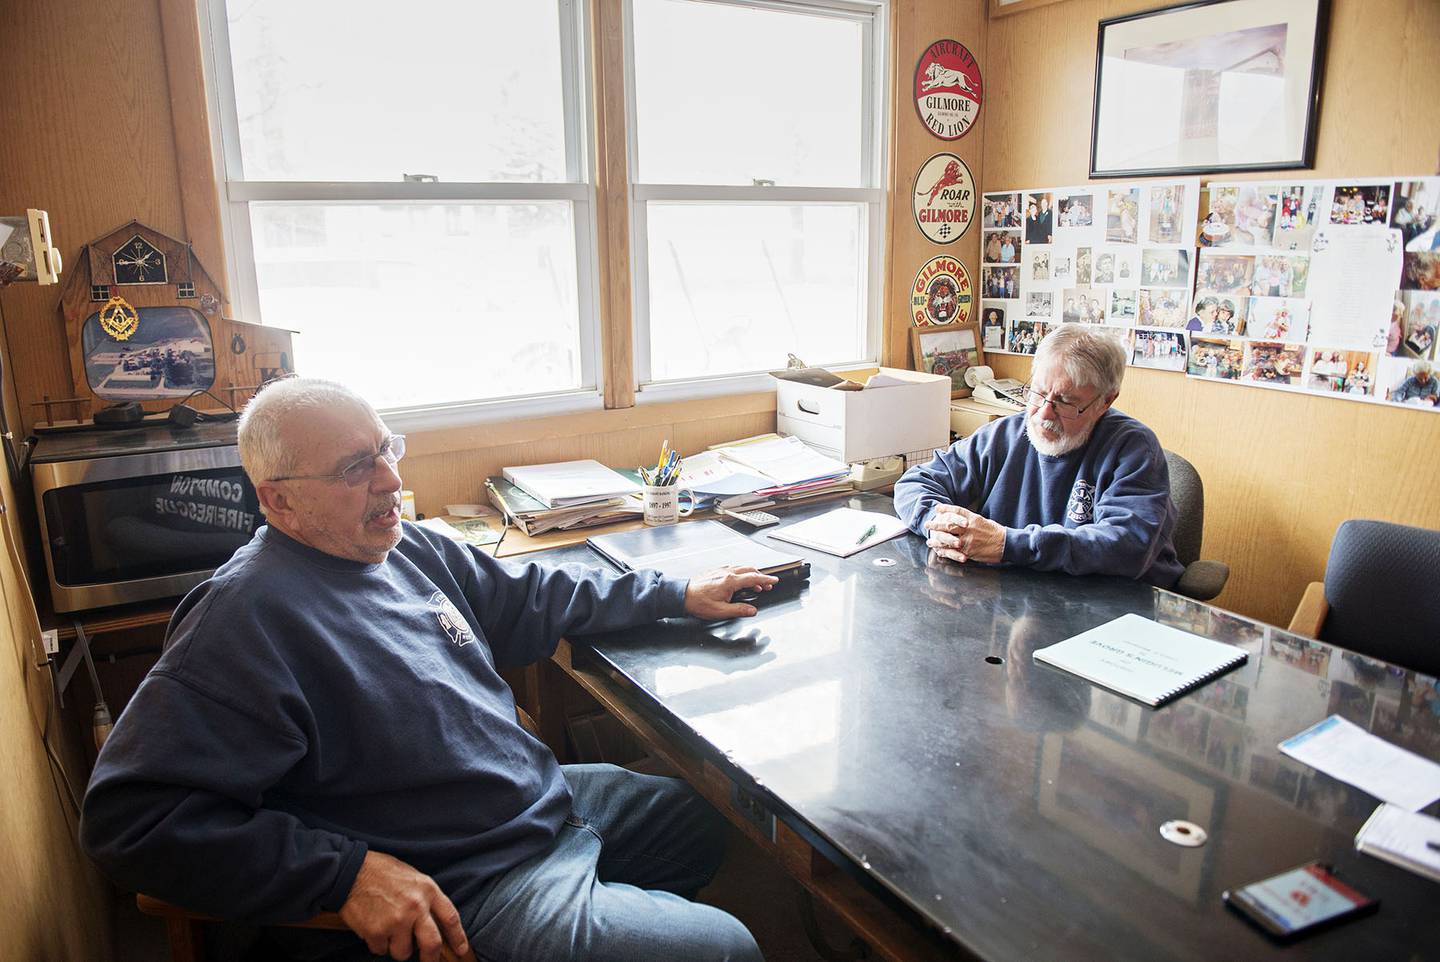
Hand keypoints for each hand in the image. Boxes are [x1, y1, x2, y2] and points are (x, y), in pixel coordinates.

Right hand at [339, 850, 468, 961]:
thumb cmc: (382, 872)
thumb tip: (434, 922)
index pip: (450, 918)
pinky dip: (377, 944)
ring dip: (396, 948)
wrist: (350, 870)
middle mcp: (416, 907)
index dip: (458, 937)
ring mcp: (396, 921)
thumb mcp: (413, 877)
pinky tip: (373, 927)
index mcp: (428, 890)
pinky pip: (381, 950)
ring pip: (403, 953)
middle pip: (432, 944)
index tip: (461, 950)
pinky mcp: (377, 932)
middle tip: (428, 960)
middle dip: (431, 958)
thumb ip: (425, 898)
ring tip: (389, 932)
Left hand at [684, 566, 779, 619]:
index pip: (754, 578)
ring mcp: (720, 571)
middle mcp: (726, 573)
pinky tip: (738, 580)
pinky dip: (740, 573)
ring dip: (751, 574)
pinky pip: (732, 568)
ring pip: (741, 568)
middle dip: (761, 576)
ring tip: (755, 584)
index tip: (774, 581)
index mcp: (730, 581)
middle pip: (749, 570)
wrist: (682, 596)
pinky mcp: (714, 571)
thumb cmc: (698, 603)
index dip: (766, 579)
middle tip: (767, 584)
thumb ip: (739, 610)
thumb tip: (752, 610)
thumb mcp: (721, 611)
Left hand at [924, 505, 1004, 564]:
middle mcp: (969, 528)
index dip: (946, 509)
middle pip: (949, 525)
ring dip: (937, 540)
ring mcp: (968, 540)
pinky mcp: (969, 551)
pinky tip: (939, 551)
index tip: (938, 508)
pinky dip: (945, 551)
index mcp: (973, 519)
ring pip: (949, 539)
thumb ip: (971, 521)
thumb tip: (962, 521)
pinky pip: (954, 551)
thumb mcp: (984, 522)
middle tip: (927, 524)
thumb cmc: (996, 533)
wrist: (1006, 544)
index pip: (957, 511)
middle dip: (937, 525)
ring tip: (930, 540)